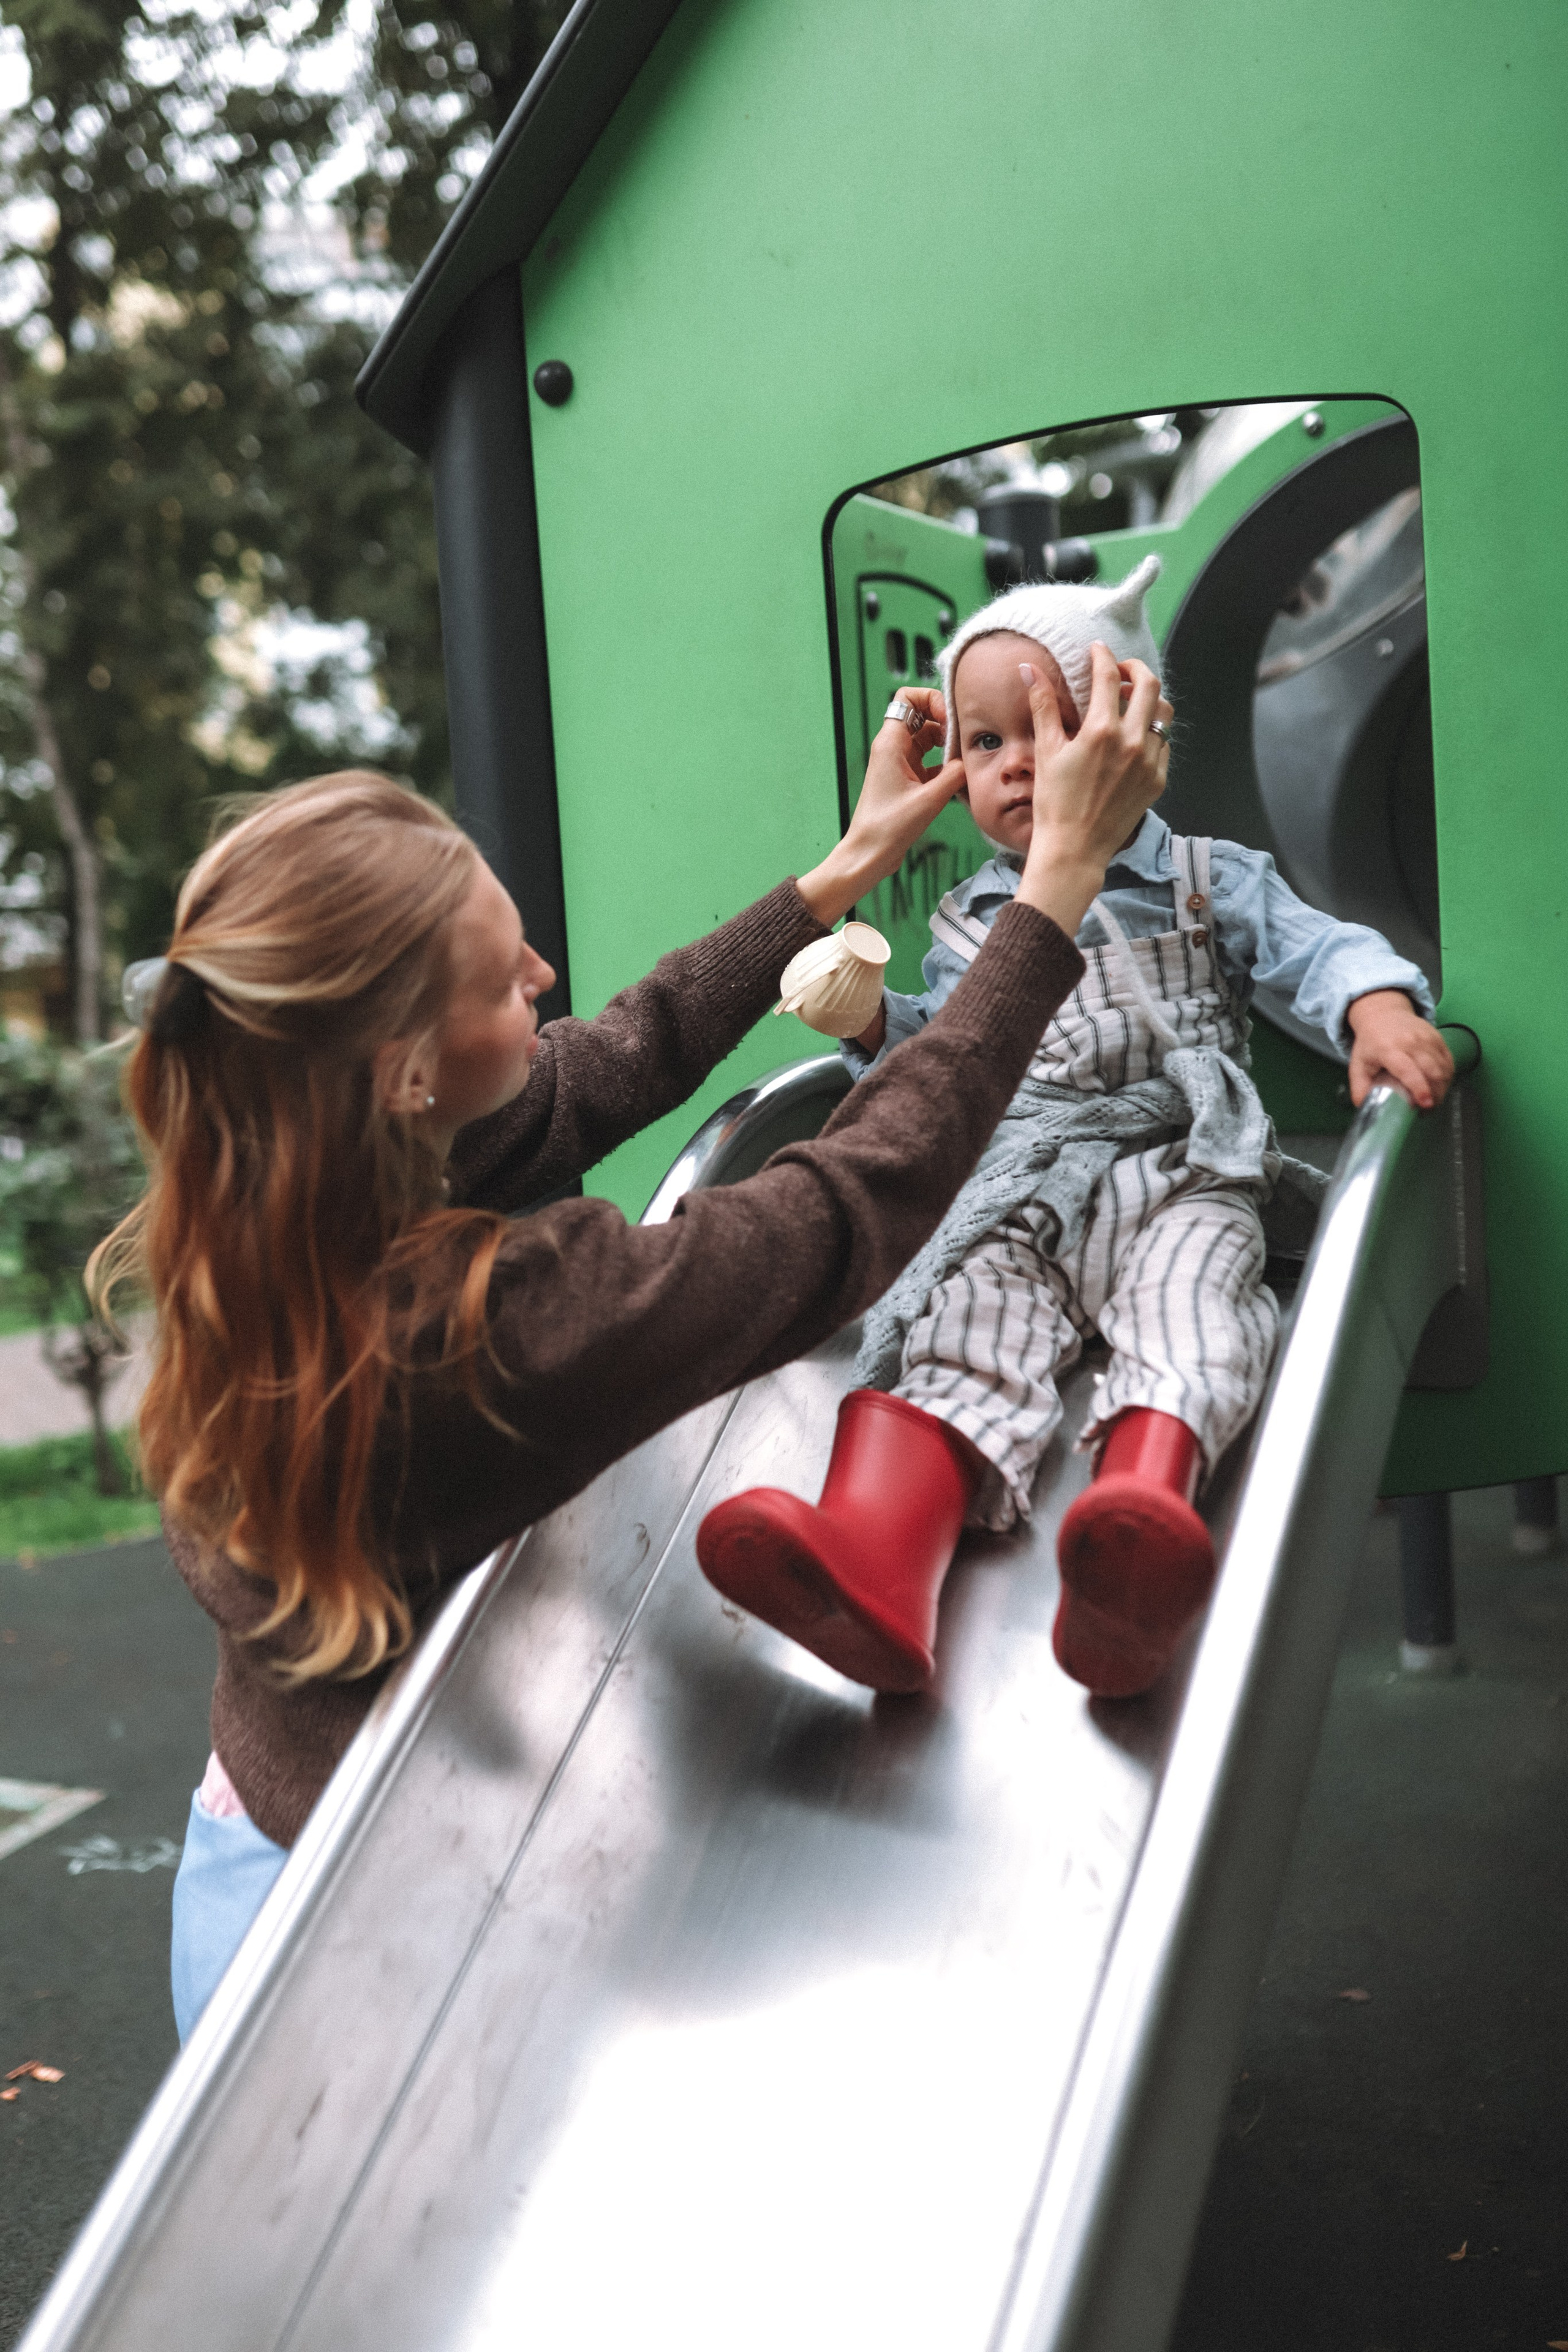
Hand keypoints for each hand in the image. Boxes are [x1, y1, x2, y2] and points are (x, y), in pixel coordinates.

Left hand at [797, 688, 964, 925]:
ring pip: (929, 739)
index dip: (932, 700)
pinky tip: (959, 780)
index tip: (950, 719)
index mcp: (890, 742)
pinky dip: (945, 766)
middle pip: (923, 715)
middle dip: (946, 723)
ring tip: (964, 761)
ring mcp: (899, 764)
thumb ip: (955, 774)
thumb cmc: (888, 828)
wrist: (869, 855)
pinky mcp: (906, 780)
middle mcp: (893, 748)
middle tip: (964, 742)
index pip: (909, 697)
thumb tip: (973, 760)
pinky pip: (930, 761)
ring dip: (948, 746)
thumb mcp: (930, 799)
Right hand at [1015, 642, 1172, 933]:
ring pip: (1163, 714)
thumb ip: (1043, 706)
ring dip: (1149, 700)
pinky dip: (1151, 732)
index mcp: (1102, 731)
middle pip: (1151, 685)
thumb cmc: (1055, 805)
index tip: (1098, 651)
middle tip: (1120, 671)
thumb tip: (1030, 671)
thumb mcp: (1046, 751)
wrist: (1074, 850)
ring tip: (1129, 703)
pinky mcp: (1157, 781)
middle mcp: (1132, 743)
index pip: (1109, 677)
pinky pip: (1164, 744)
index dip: (1103, 657)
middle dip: (1136, 669)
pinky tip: (1132, 738)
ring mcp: (1149, 762)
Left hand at [1346, 991, 1453, 1109]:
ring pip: (1443, 1069)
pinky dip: (1447, 1077)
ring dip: (1441, 1088)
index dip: (1419, 1088)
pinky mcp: (1438, 1038)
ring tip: (1432, 1100)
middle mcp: (1411, 1042)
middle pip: (1432, 1072)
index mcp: (1389, 1049)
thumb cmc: (1371, 1041)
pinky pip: (1449, 1061)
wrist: (1383, 1014)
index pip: (1408, 1070)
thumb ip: (1359, 1087)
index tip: (1425, 1103)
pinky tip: (1439, 1086)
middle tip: (1427, 1109)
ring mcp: (1427, 1038)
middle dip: (1434, 1095)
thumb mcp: (1358, 1064)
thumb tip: (1364, 1107)